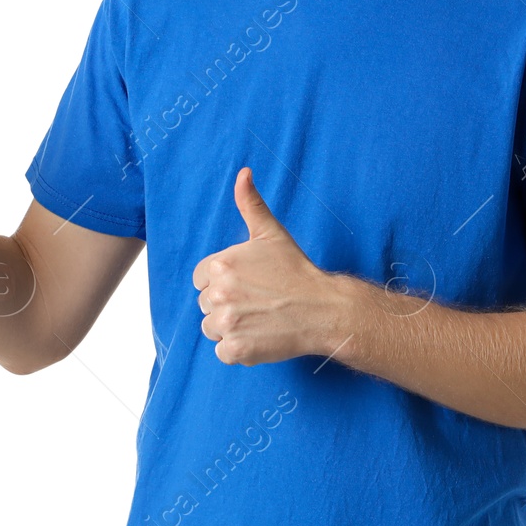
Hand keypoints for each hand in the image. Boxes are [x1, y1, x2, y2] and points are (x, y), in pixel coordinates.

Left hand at [191, 167, 346, 365]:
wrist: (324, 309)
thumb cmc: (296, 271)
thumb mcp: (271, 233)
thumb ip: (250, 203)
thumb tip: (243, 173)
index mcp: (221, 265)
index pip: (201, 279)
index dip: (222, 282)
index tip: (247, 284)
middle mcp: (219, 294)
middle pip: (205, 305)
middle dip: (226, 305)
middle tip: (257, 302)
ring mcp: (227, 324)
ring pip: (211, 329)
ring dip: (230, 328)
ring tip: (259, 318)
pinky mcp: (236, 350)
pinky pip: (222, 352)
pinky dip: (238, 349)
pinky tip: (259, 336)